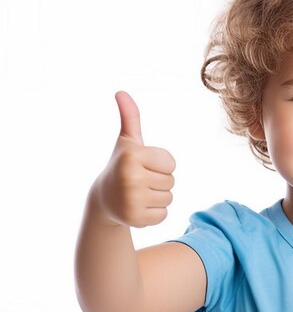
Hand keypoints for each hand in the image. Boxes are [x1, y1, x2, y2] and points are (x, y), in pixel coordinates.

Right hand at [91, 91, 175, 227]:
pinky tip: (138, 207)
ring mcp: (132, 200)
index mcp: (132, 155)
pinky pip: (163, 215)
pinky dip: (154, 213)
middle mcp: (131, 177)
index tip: (142, 166)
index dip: (161, 165)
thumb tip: (121, 92)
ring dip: (158, 197)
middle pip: (171, 181)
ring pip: (169, 198)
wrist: (103, 199)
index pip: (171, 163)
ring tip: (138, 193)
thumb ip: (130, 117)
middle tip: (139, 181)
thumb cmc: (122, 165)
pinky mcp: (135, 219)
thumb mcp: (127, 141)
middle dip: (159, 181)